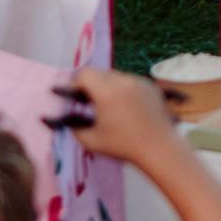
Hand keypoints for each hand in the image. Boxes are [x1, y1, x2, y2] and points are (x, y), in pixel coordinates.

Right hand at [64, 67, 182, 167]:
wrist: (160, 148)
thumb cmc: (123, 146)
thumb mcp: (91, 140)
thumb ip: (73, 127)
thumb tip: (59, 118)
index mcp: (108, 92)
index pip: (85, 73)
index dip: (75, 84)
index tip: (73, 97)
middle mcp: (124, 81)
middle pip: (100, 73)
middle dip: (90, 85)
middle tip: (85, 102)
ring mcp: (140, 82)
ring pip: (115, 76)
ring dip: (106, 87)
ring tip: (105, 107)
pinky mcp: (151, 86)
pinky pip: (130, 81)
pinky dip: (122, 90)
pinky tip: (123, 107)